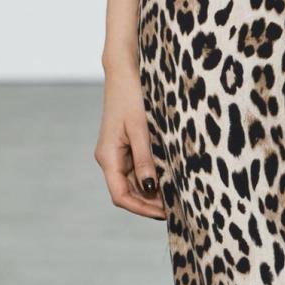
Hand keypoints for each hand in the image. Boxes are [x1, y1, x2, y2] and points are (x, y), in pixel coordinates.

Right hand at [94, 63, 167, 218]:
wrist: (124, 71)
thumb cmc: (131, 96)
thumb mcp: (141, 129)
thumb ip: (144, 159)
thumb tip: (150, 188)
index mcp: (108, 157)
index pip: (121, 196)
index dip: (142, 209)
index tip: (165, 213)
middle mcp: (109, 158)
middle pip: (126, 193)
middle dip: (149, 204)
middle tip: (176, 208)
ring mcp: (116, 153)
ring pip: (132, 183)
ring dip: (151, 193)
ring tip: (175, 196)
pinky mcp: (124, 146)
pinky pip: (136, 169)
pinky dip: (151, 178)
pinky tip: (168, 179)